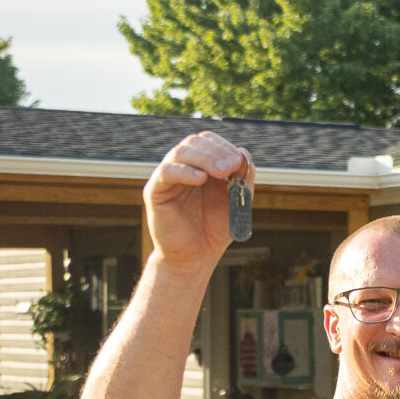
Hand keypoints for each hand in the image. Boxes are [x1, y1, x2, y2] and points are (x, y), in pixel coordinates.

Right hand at [145, 132, 253, 269]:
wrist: (196, 257)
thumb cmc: (214, 229)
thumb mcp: (237, 201)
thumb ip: (244, 178)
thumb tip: (243, 153)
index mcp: (200, 165)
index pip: (207, 141)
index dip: (223, 146)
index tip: (238, 161)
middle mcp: (182, 167)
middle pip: (194, 142)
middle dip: (216, 151)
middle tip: (232, 166)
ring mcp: (168, 177)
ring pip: (180, 152)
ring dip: (204, 158)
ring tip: (221, 173)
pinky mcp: (155, 191)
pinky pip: (167, 172)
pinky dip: (184, 171)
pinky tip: (200, 178)